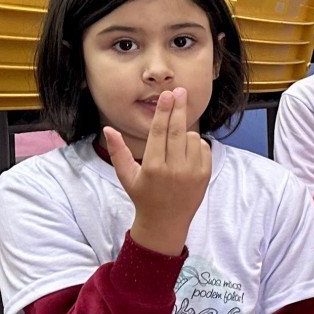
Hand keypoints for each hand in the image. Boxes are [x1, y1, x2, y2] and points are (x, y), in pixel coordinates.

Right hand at [104, 89, 212, 256]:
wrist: (166, 222)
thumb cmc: (143, 196)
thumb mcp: (126, 176)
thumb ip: (117, 152)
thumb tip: (108, 129)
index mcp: (153, 168)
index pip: (159, 132)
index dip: (164, 111)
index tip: (168, 95)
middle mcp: (175, 169)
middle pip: (178, 130)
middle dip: (179, 108)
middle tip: (180, 91)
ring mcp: (193, 172)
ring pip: (191, 138)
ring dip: (183, 133)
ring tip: (174, 144)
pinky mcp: (205, 174)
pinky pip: (203, 147)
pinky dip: (195, 144)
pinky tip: (185, 153)